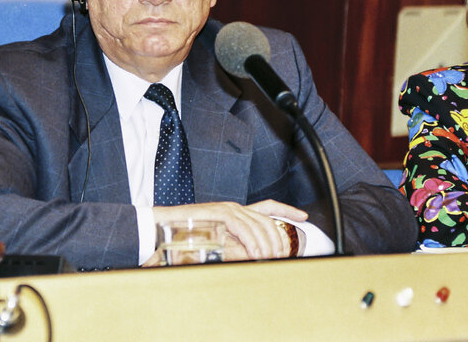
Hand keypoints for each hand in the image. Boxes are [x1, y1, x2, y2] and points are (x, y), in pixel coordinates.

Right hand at [153, 200, 307, 260]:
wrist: (163, 229)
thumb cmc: (187, 239)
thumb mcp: (218, 246)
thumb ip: (237, 248)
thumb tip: (258, 257)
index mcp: (236, 213)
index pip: (268, 207)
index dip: (288, 210)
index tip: (304, 217)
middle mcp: (235, 207)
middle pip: (268, 220)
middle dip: (278, 239)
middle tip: (281, 256)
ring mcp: (228, 209)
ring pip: (258, 225)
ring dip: (266, 245)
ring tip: (269, 259)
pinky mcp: (220, 213)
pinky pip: (243, 227)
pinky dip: (252, 242)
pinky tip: (255, 253)